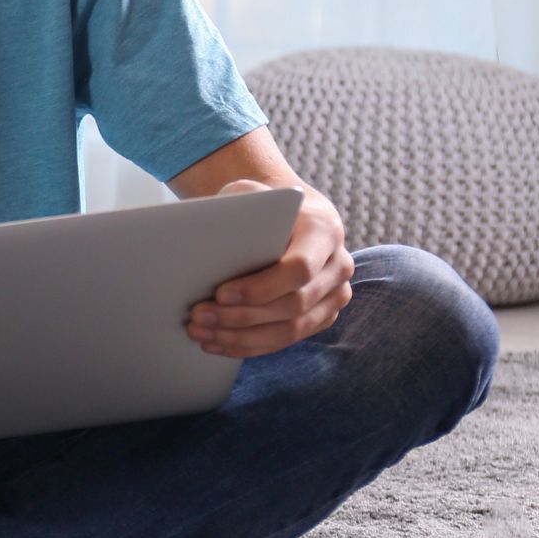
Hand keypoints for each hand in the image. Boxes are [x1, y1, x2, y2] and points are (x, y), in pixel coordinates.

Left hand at [187, 179, 352, 357]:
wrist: (290, 215)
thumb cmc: (263, 203)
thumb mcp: (250, 192)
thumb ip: (236, 207)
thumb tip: (201, 236)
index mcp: (324, 230)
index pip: (299, 269)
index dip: (260, 287)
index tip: (220, 293)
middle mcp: (338, 265)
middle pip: (293, 304)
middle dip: (242, 316)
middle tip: (199, 317)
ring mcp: (335, 294)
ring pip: (291, 329)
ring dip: (242, 337)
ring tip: (202, 334)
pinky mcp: (322, 315)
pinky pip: (288, 339)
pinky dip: (251, 345)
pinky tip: (218, 344)